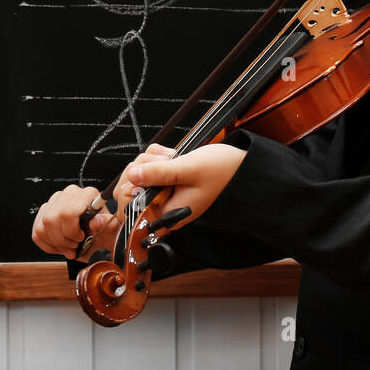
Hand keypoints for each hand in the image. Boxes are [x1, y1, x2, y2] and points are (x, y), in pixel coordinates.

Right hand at [31, 143, 174, 258]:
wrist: (96, 239)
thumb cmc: (106, 233)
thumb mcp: (112, 230)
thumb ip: (105, 224)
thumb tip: (96, 220)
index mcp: (87, 195)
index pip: (71, 209)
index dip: (73, 228)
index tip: (81, 238)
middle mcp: (69, 194)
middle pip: (55, 216)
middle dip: (64, 237)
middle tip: (75, 245)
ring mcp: (54, 202)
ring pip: (45, 223)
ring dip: (57, 241)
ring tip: (70, 247)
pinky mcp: (42, 213)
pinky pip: (37, 231)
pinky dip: (48, 244)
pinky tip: (60, 246)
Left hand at [125, 141, 247, 230]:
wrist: (241, 165)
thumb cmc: (222, 171)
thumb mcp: (189, 169)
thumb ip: (159, 173)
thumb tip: (133, 175)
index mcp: (167, 214)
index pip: (130, 210)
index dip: (128, 188)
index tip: (142, 172)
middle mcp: (163, 208)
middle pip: (129, 190)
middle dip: (139, 168)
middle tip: (161, 160)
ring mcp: (163, 194)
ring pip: (137, 176)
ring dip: (149, 160)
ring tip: (171, 157)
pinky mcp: (166, 182)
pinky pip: (148, 168)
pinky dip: (156, 157)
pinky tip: (171, 155)